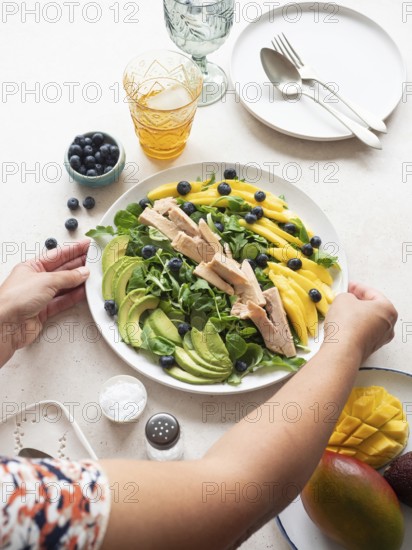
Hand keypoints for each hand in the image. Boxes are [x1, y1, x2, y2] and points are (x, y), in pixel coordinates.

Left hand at [0, 240, 89, 363]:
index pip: (57, 255)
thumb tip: (82, 272)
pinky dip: (74, 296)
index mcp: (32, 266)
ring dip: (79, 281)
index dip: (73, 249)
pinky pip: (63, 301)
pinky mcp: (43, 311)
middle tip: (95, 260)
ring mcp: (40, 296)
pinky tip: (84, 292)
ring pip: (64, 286)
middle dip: (79, 264)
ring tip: (93, 276)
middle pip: (62, 270)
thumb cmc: (16, 298)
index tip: (87, 245)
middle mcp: (36, 280)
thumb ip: (67, 277)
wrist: (5, 324)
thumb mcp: (46, 280)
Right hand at [323, 282, 396, 362]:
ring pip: (367, 321)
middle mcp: (388, 324)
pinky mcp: (369, 347)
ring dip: (355, 315)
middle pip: (372, 308)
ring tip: (341, 311)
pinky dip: (354, 327)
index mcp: (388, 309)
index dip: (357, 287)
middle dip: (358, 302)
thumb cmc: (347, 324)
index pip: (372, 293)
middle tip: (346, 297)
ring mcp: (380, 338)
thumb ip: (347, 295)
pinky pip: (362, 332)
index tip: (349, 286)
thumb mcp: (343, 298)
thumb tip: (347, 299)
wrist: (342, 349)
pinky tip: (342, 325)